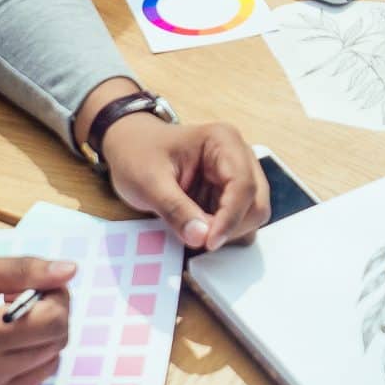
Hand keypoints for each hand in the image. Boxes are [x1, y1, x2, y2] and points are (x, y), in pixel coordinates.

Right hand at [0, 255, 74, 384]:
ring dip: (38, 345)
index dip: (55, 298)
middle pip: (57, 344)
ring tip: (3, 330)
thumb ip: (21, 270)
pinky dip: (22, 370)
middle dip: (48, 318)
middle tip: (18, 306)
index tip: (34, 288)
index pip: (57, 320)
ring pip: (47, 368)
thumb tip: (69, 271)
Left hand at [101, 115, 269, 251]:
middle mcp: (239, 156)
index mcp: (223, 142)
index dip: (230, 218)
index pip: (243, 185)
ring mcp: (237, 175)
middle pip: (256, 203)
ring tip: (195, 231)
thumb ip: (175, 209)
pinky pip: (238, 219)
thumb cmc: (138, 154)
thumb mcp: (148, 182)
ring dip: (228, 230)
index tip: (210, 242)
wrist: (128, 146)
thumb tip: (200, 237)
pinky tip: (198, 228)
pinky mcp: (229, 193)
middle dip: (232, 227)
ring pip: (251, 214)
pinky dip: (222, 230)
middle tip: (201, 239)